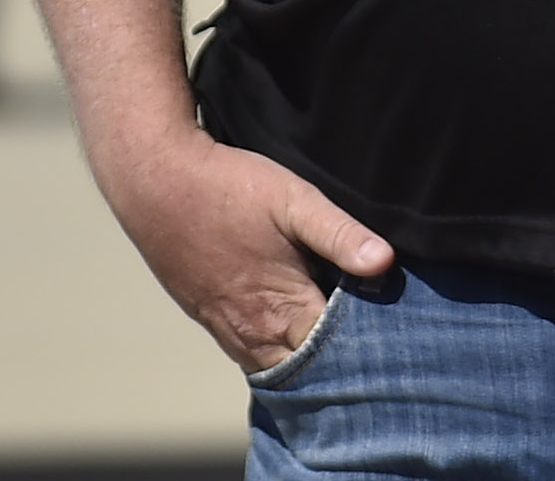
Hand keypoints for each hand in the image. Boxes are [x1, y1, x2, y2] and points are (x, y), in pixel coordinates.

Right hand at [104, 130, 393, 371]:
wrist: (155, 182)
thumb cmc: (228, 188)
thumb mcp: (293, 200)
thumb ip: (339, 233)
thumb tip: (386, 262)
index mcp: (283, 309)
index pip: (338, 356)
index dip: (371, 353)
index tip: (399, 344)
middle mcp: (254, 333)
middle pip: (310, 372)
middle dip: (344, 367)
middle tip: (381, 357)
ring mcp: (228, 331)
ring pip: (279, 370)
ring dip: (310, 367)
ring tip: (346, 355)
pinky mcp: (211, 320)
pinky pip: (253, 357)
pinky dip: (280, 358)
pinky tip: (298, 341)